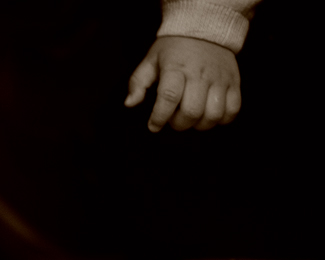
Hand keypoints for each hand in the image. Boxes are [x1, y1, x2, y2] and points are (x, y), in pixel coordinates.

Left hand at [125, 36, 240, 132]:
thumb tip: (130, 103)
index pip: (169, 97)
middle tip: (173, 119)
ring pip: (213, 114)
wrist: (206, 30)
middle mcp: (200, 74)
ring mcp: (220, 79)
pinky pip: (232, 110)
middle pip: (192, 111)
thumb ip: (138, 83)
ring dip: (199, 124)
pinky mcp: (234, 83)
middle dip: (179, 124)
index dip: (160, 117)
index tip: (153, 126)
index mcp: (176, 68)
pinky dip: (220, 120)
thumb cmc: (173, 50)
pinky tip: (208, 114)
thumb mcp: (151, 61)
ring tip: (191, 117)